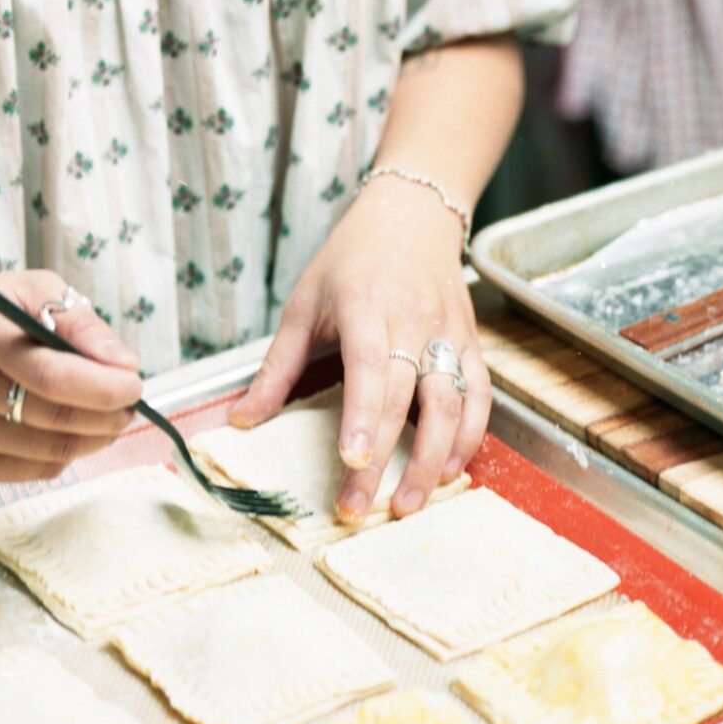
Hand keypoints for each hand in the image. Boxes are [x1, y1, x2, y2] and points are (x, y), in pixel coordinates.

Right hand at [0, 272, 142, 482]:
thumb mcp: (27, 290)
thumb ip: (77, 322)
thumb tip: (122, 365)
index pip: (51, 373)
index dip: (103, 385)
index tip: (134, 382)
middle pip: (53, 416)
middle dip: (107, 414)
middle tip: (130, 404)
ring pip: (49, 450)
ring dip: (94, 438)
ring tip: (109, 418)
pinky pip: (32, 470)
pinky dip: (64, 454)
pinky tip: (71, 433)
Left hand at [230, 178, 490, 523]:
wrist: (411, 216)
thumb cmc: (350, 260)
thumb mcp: (303, 302)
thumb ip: (276, 367)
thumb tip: (242, 421)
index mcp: (365, 305)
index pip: (368, 366)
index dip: (362, 417)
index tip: (351, 460)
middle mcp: (412, 320)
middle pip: (405, 398)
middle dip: (384, 459)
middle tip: (360, 507)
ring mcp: (448, 332)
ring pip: (451, 403)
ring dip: (434, 459)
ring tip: (409, 503)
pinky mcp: (472, 342)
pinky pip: (480, 395)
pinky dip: (470, 436)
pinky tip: (450, 467)